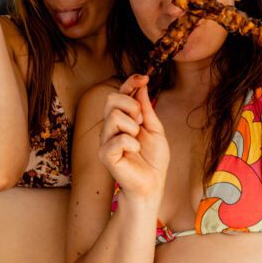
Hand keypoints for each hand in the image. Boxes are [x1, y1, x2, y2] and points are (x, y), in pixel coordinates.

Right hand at [99, 75, 169, 201]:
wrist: (152, 184)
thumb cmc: (153, 159)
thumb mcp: (155, 129)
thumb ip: (146, 108)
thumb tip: (142, 86)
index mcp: (123, 119)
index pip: (120, 93)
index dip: (130, 82)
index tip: (144, 77)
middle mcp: (110, 127)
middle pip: (111, 99)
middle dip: (131, 105)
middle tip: (141, 122)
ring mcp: (106, 140)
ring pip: (113, 116)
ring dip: (132, 126)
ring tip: (137, 139)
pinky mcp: (105, 155)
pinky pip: (117, 139)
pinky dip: (131, 143)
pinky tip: (134, 152)